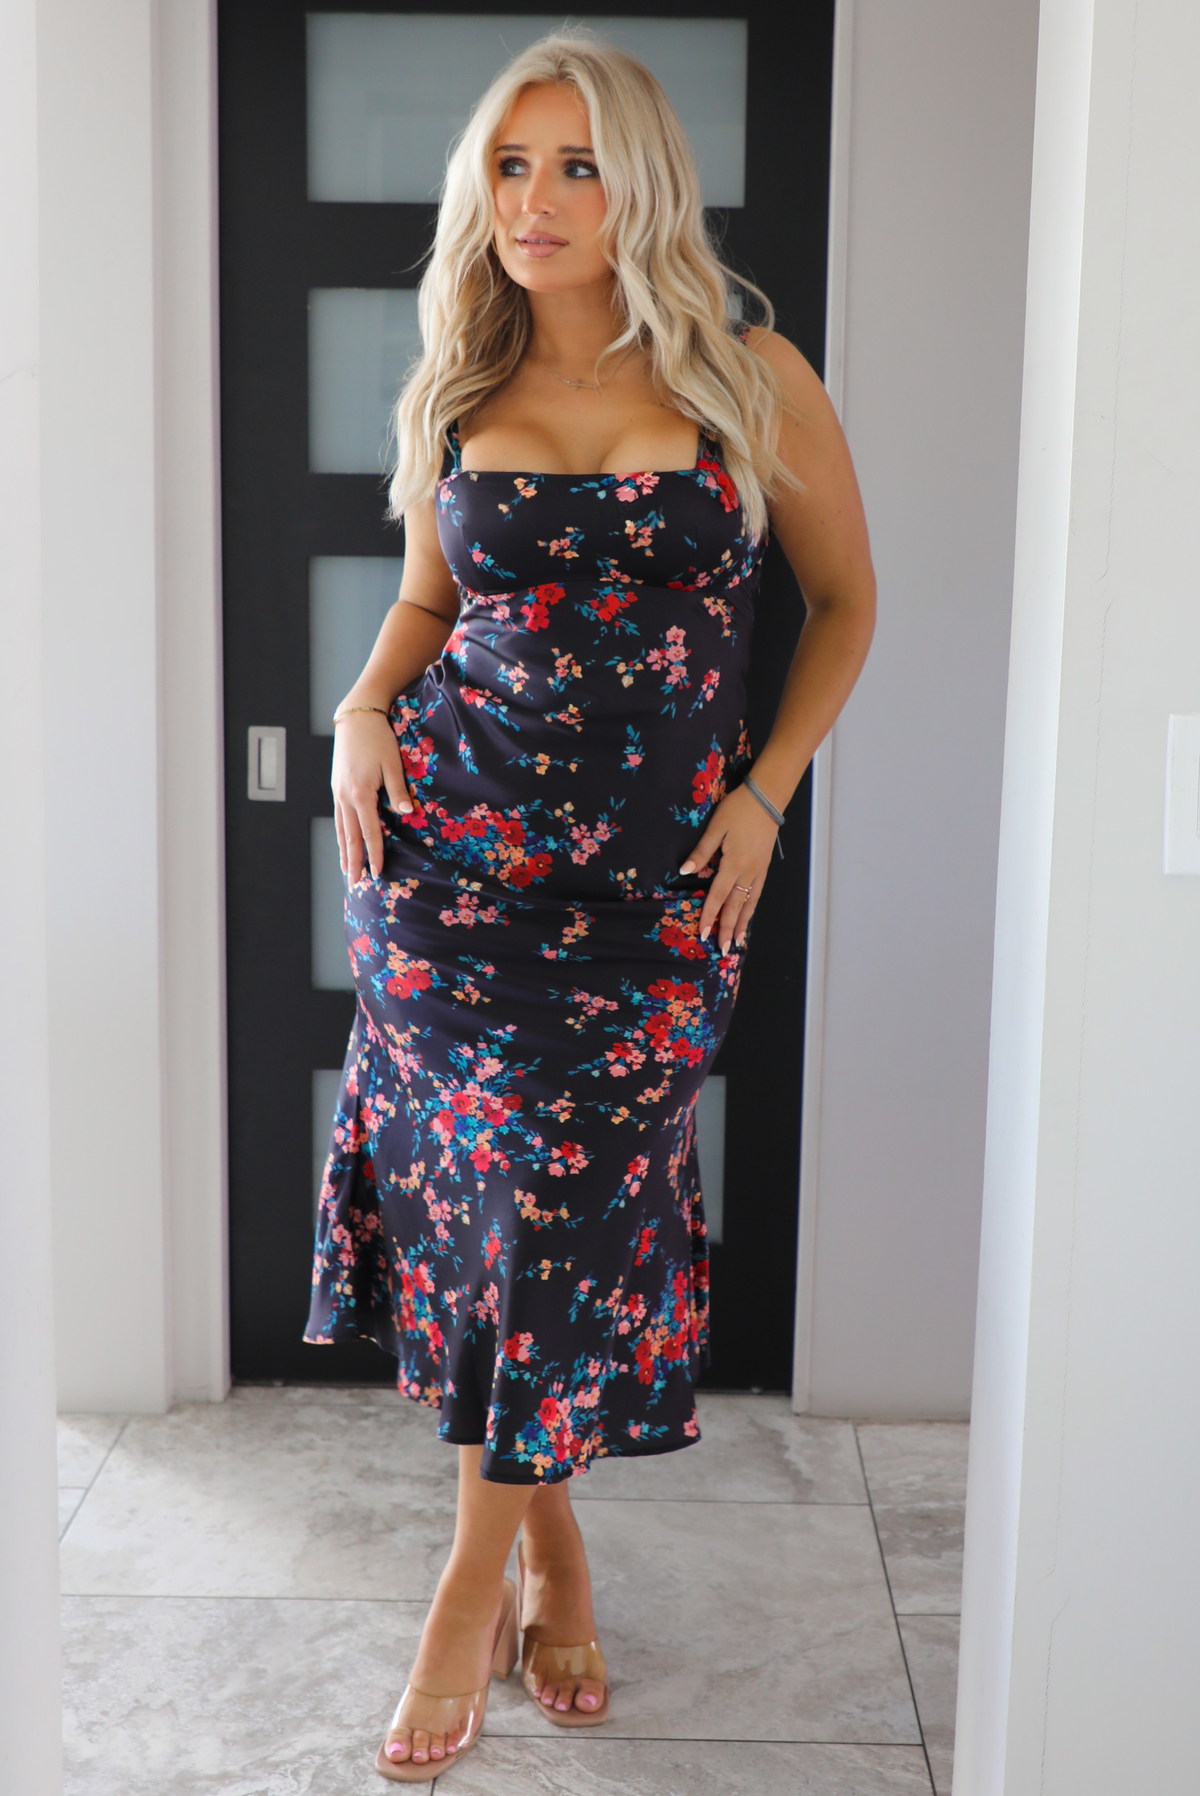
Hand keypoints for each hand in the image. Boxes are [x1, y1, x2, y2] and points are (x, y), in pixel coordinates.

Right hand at [331, 711, 411, 883]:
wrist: (355, 717)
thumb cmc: (378, 737)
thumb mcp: (393, 763)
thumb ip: (399, 790)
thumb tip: (408, 814)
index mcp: (360, 793)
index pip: (369, 832)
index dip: (374, 854)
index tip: (378, 873)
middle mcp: (345, 796)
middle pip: (349, 836)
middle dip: (354, 861)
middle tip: (356, 884)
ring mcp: (337, 792)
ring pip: (340, 828)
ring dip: (343, 851)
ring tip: (346, 870)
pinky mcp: (336, 786)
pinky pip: (338, 817)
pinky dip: (340, 834)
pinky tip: (342, 842)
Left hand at [680, 783, 777, 953]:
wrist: (767, 799)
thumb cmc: (738, 810)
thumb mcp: (716, 828)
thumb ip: (701, 852)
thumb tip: (685, 870)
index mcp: (733, 864)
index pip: (718, 896)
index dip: (710, 915)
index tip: (703, 932)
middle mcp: (748, 873)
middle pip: (736, 906)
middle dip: (728, 929)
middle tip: (723, 949)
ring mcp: (758, 871)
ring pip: (749, 903)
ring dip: (743, 924)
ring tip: (738, 942)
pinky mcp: (764, 867)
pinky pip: (757, 894)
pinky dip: (752, 908)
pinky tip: (748, 916)